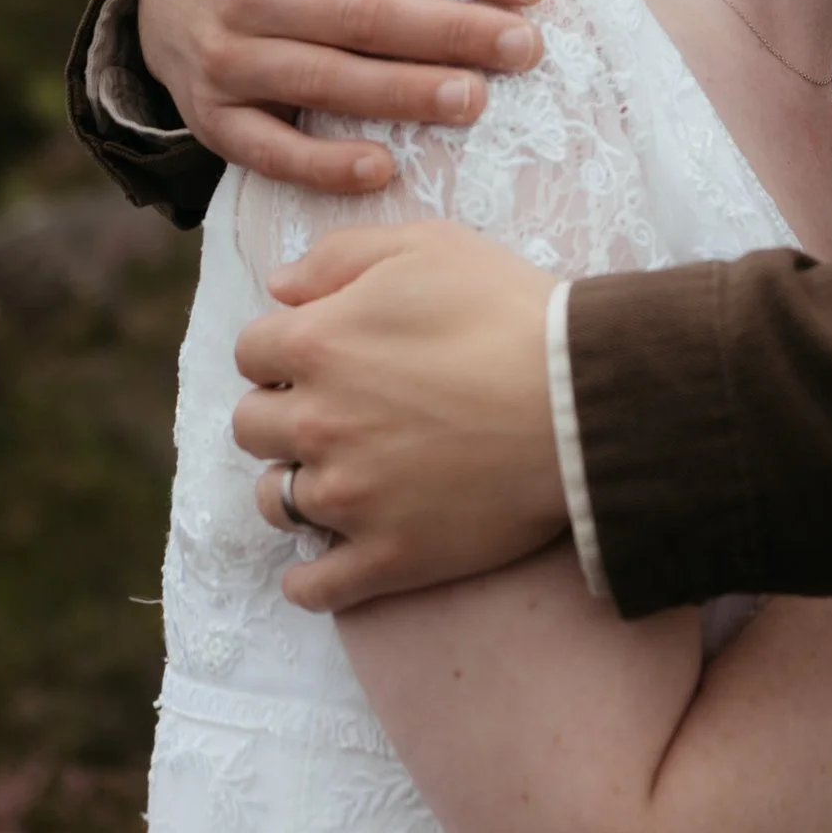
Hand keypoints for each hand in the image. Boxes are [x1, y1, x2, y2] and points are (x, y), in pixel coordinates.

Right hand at [139, 0, 546, 191]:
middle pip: (365, 14)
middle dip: (451, 32)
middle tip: (525, 48)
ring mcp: (228, 57)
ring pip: (326, 81)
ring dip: (404, 95)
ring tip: (476, 101)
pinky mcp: (214, 117)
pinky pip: (269, 150)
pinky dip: (323, 165)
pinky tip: (383, 169)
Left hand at [233, 220, 569, 608]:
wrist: (580, 401)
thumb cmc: (509, 312)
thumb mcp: (426, 245)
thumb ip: (338, 256)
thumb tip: (278, 288)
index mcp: (319, 344)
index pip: (251, 352)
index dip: (282, 350)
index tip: (318, 355)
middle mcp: (318, 424)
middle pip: (251, 428)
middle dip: (282, 414)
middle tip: (332, 410)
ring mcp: (349, 498)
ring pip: (275, 501)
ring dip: (296, 485)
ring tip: (340, 475)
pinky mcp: (388, 556)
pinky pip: (314, 587)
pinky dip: (309, 579)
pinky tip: (326, 560)